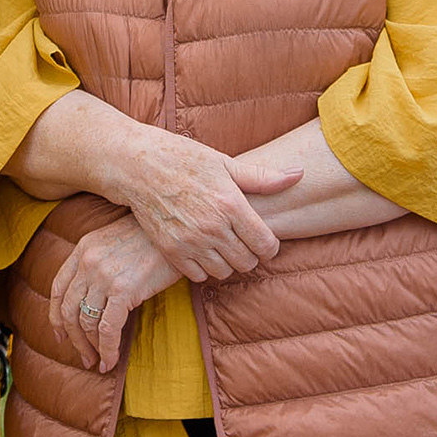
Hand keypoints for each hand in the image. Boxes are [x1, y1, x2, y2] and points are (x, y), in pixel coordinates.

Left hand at [49, 216, 182, 370]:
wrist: (178, 228)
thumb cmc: (155, 235)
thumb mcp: (118, 239)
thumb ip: (101, 260)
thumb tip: (98, 294)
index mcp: (83, 248)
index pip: (58, 289)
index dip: (55, 316)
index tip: (61, 336)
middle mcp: (87, 261)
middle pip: (68, 310)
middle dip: (74, 340)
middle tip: (85, 357)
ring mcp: (103, 276)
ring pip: (86, 323)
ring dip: (91, 348)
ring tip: (99, 362)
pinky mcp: (123, 290)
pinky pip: (108, 329)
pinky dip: (108, 350)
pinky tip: (112, 361)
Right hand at [113, 125, 301, 280]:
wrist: (138, 166)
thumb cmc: (184, 160)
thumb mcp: (225, 163)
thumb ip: (262, 177)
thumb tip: (298, 175)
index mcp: (231, 204)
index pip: (266, 245)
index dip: (270, 246)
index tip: (264, 239)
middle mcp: (213, 227)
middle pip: (247, 262)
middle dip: (251, 255)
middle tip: (243, 242)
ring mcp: (191, 242)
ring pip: (224, 272)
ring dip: (228, 263)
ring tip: (222, 245)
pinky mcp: (171, 251)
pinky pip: (199, 276)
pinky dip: (204, 268)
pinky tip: (202, 250)